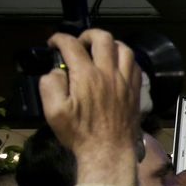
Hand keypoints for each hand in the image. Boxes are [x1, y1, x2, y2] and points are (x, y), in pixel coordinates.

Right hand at [41, 30, 141, 185]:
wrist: (108, 151)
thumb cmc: (80, 134)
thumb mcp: (53, 112)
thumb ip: (50, 85)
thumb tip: (57, 71)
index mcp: (86, 76)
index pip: (72, 45)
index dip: (59, 39)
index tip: (53, 43)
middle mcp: (109, 73)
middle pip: (103, 38)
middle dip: (87, 35)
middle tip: (79, 43)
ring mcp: (126, 81)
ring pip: (124, 48)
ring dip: (110, 44)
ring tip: (100, 50)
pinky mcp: (136, 90)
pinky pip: (136, 65)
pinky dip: (126, 59)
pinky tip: (117, 65)